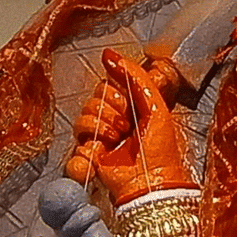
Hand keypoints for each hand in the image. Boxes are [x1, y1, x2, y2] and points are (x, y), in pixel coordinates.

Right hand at [64, 48, 191, 203]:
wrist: (152, 182)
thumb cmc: (160, 148)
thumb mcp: (155, 105)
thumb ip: (134, 76)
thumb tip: (109, 55)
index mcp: (130, 107)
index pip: (106, 86)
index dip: (114, 93)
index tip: (129, 107)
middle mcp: (114, 121)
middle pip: (92, 100)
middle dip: (108, 111)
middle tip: (125, 127)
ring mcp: (100, 139)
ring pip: (82, 119)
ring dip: (100, 127)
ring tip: (116, 140)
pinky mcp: (89, 158)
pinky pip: (76, 145)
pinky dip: (87, 150)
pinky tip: (101, 154)